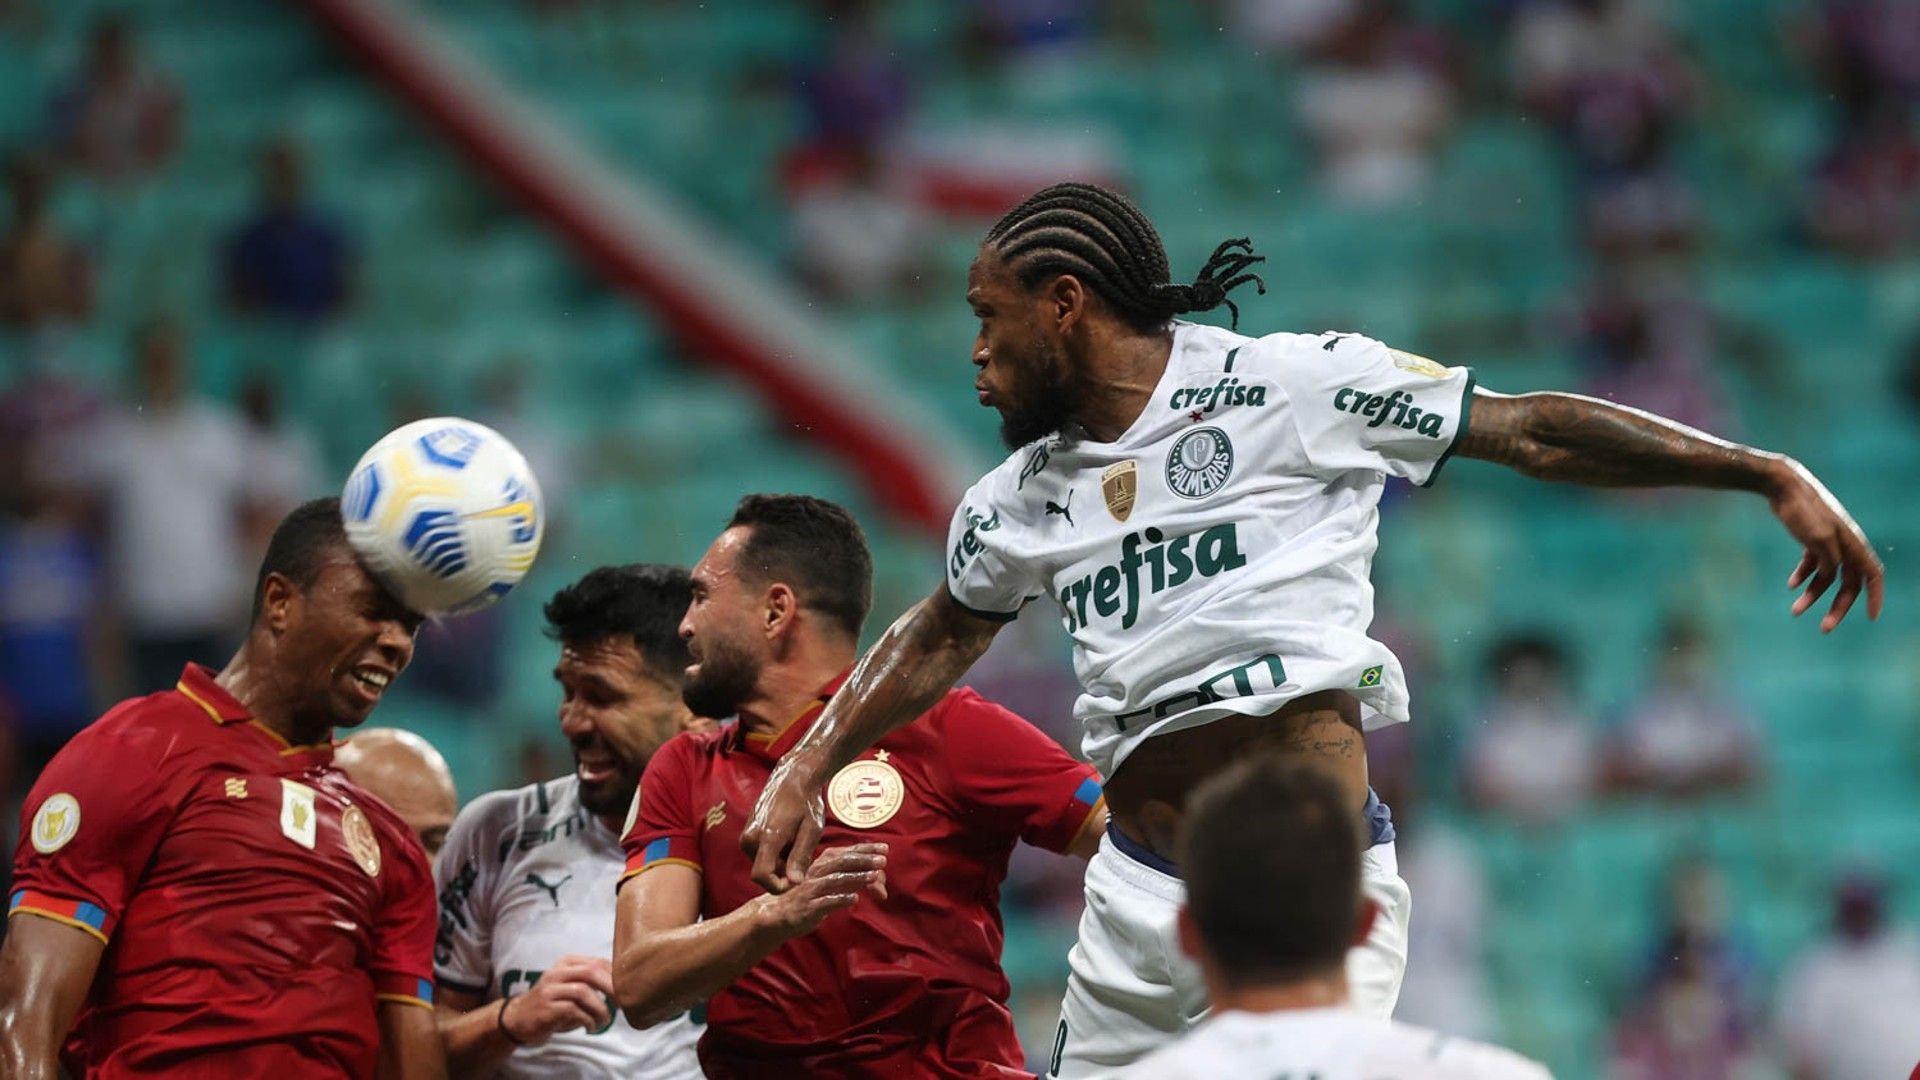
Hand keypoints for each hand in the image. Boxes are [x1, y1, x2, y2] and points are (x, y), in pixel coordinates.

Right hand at [501, 955, 615, 1044]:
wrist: (518, 1019)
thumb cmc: (552, 1004)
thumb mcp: (571, 988)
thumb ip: (591, 983)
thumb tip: (622, 989)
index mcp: (567, 963)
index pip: (598, 963)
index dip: (615, 978)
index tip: (626, 993)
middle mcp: (558, 972)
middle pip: (591, 972)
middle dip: (611, 989)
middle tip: (622, 1005)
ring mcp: (550, 989)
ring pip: (583, 992)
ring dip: (600, 1009)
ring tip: (604, 1022)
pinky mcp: (546, 1007)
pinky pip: (573, 1010)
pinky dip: (587, 1020)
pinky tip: (590, 1027)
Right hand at [742, 751, 827, 892]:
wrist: (793, 777)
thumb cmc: (807, 802)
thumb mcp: (811, 830)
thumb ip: (800, 857)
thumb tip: (794, 883)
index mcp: (766, 837)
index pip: (761, 876)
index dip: (778, 886)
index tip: (797, 880)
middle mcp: (749, 838)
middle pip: (764, 872)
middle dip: (784, 871)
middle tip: (803, 852)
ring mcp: (746, 835)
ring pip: (763, 864)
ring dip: (781, 861)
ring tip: (796, 841)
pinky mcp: (747, 833)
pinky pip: (760, 854)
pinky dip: (775, 853)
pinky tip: (788, 837)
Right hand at [757, 843, 888, 936]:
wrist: (778, 915)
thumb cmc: (810, 897)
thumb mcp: (832, 885)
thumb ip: (854, 880)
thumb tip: (879, 879)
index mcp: (823, 864)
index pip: (846, 852)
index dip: (865, 849)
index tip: (884, 848)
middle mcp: (817, 873)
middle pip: (842, 862)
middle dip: (863, 860)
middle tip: (883, 860)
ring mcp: (811, 889)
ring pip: (835, 879)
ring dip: (855, 877)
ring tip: (874, 876)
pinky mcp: (808, 907)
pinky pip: (825, 902)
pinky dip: (840, 898)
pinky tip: (854, 898)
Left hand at [1769, 458, 1884, 631]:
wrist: (1783, 486)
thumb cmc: (1802, 510)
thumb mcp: (1818, 540)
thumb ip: (1828, 561)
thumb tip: (1830, 577)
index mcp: (1853, 544)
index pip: (1873, 575)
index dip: (1875, 596)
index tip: (1871, 618)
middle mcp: (1845, 544)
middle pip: (1848, 582)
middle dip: (1838, 606)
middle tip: (1825, 628)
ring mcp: (1829, 541)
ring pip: (1827, 576)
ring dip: (1813, 594)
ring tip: (1795, 611)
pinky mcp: (1812, 538)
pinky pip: (1813, 563)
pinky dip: (1803, 576)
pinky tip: (1791, 586)